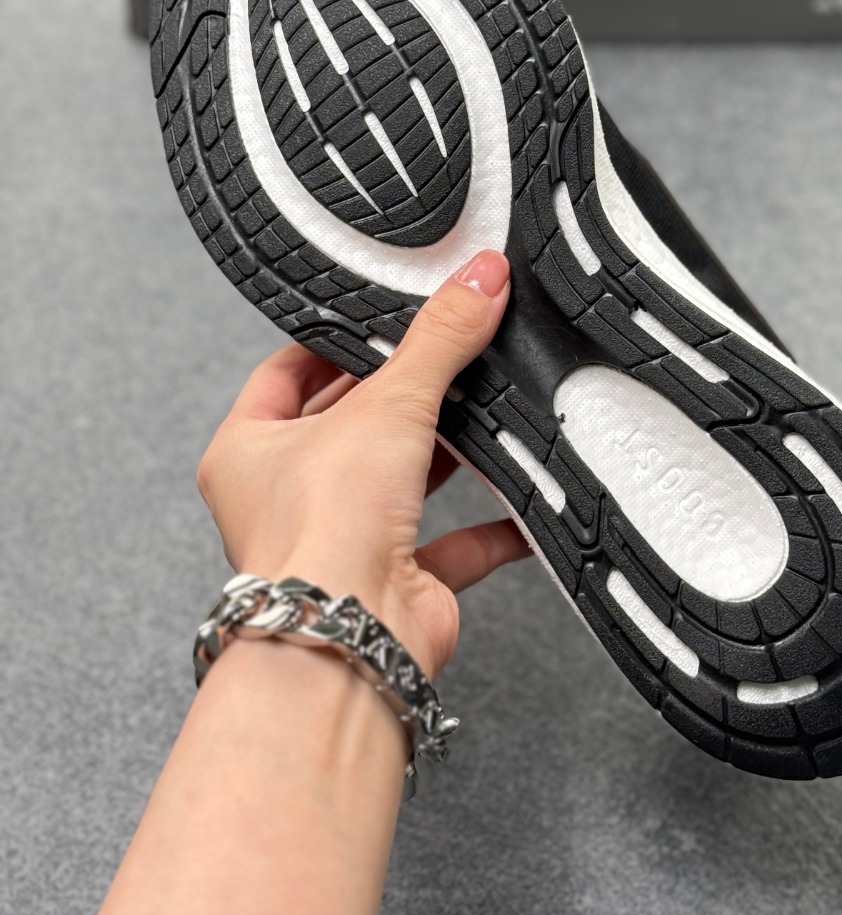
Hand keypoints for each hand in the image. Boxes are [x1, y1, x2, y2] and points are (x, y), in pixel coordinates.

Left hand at [195, 250, 529, 678]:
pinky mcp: (398, 584)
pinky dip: (491, 522)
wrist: (351, 636)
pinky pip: (453, 544)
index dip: (331, 344)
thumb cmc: (323, 528)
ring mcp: (343, 543)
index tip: (379, 318)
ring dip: (445, 451)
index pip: (284, 375)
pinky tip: (521, 497)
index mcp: (248, 452)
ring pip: (401, 481)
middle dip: (401, 395)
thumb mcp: (388, 401)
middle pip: (350, 426)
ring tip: (486, 404)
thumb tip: (480, 279)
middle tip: (447, 351)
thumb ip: (439, 339)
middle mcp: (288, 500)